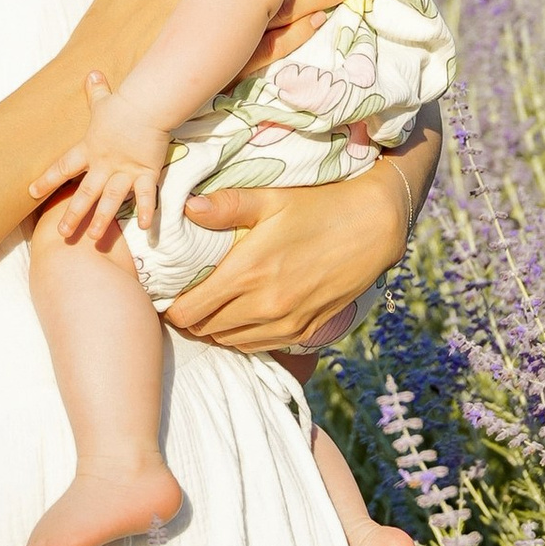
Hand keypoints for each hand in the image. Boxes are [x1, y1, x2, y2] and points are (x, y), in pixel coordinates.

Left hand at [36, 79, 173, 244]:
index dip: (47, 179)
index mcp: (89, 149)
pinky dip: (147, 211)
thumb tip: (91, 72)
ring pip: (111, 200)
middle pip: (85, 193)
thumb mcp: (104, 99)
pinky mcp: (146, 172)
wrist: (146, 104)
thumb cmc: (123, 103)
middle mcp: (104, 164)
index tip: (31, 192)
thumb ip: (96, 91)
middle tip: (62, 233)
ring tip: (94, 238)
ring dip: (102, 220)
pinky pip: (146, 196)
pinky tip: (146, 229)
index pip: (63, 167)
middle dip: (73, 213)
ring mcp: (125, 171)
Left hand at [160, 169, 411, 354]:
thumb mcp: (272, 199)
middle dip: (190, 317)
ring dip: (216, 328)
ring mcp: (286, 322)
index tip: (169, 294)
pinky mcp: (305, 330)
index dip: (171, 307)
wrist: (375, 227)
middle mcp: (264, 305)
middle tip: (187, 298)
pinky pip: (259, 346)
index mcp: (247, 273)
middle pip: (204, 329)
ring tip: (213, 307)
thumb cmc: (320, 206)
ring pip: (230, 342)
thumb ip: (226, 206)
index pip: (189, 311)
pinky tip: (243, 316)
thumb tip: (187, 208)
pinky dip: (243, 336)